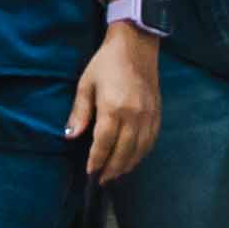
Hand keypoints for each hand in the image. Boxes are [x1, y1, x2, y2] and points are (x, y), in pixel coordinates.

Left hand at [70, 27, 159, 184]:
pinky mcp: (158, 114)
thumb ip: (79, 113)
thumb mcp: (85, 85)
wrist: (136, 46)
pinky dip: (142, 154)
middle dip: (112, 169)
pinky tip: (132, 158)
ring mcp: (149, 116)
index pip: (104, 144)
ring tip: (115, 174)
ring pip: (140, 150)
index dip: (97, 161)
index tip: (90, 173)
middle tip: (102, 180)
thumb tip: (70, 137)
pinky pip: (152, 141)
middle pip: (124, 151)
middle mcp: (135, 116)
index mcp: (114, 109)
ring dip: (128, 165)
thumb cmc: (105, 64)